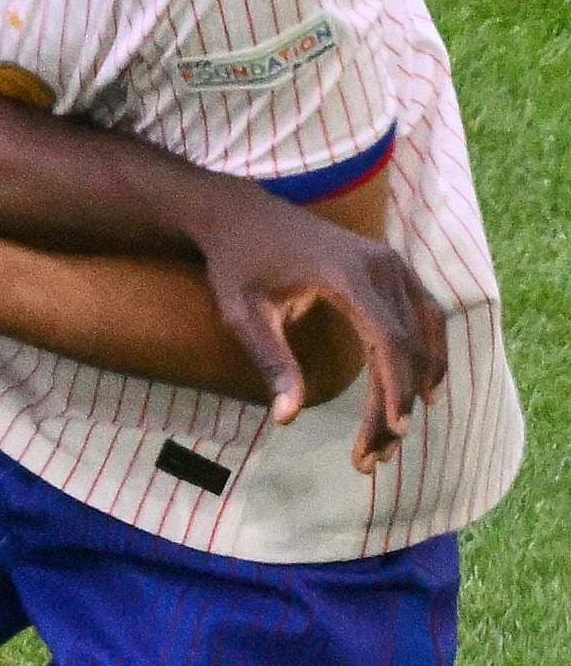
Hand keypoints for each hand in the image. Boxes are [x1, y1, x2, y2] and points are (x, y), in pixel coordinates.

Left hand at [186, 189, 444, 467]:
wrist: (241, 213)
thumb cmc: (237, 264)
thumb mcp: (242, 313)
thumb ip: (270, 362)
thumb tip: (286, 418)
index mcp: (347, 275)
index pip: (388, 341)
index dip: (396, 389)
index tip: (392, 431)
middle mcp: (382, 264)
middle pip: (409, 344)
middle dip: (399, 401)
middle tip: (377, 452)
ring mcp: (393, 261)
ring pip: (427, 331)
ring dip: (420, 382)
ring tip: (396, 430)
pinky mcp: (394, 265)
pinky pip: (425, 314)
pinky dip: (427, 352)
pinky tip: (421, 388)